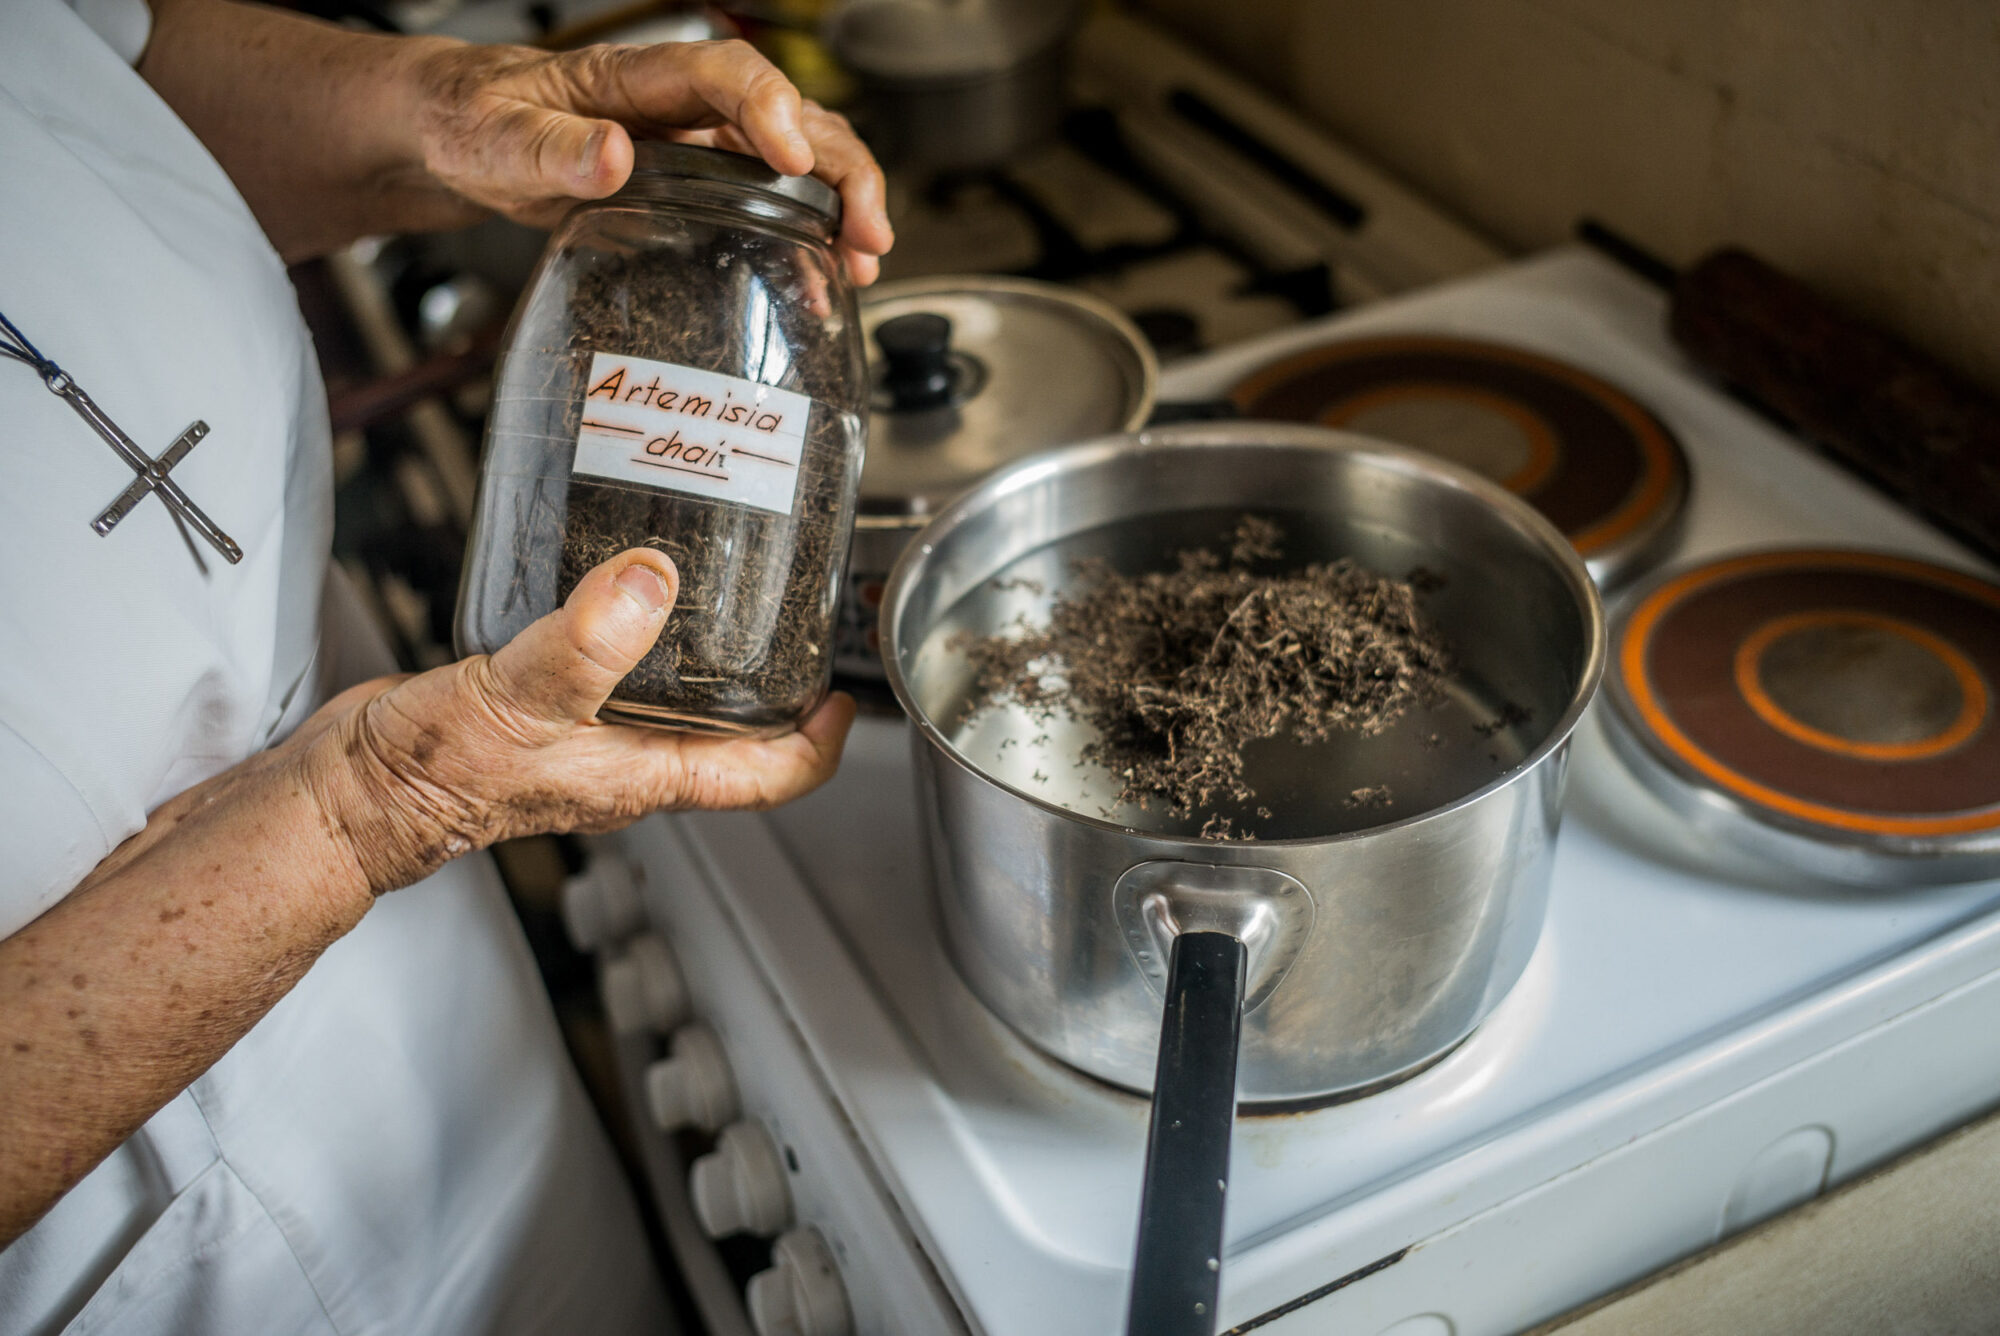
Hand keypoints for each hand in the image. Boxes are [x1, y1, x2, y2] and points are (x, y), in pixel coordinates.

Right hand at [300, 551, 855, 892]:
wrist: (344, 795)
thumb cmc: (427, 782)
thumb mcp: (521, 702)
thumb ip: (589, 644)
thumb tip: (653, 580)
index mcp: (645, 774)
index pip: (768, 776)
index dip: (820, 741)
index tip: (848, 693)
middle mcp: (625, 758)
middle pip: (730, 729)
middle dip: (770, 679)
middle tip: (793, 609)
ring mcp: (583, 733)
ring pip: (670, 694)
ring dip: (702, 646)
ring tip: (720, 576)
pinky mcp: (538, 702)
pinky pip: (608, 664)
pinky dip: (628, 623)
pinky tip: (612, 577)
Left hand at [409, 38, 893, 282]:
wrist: (463, 134)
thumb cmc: (476, 122)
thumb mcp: (494, 137)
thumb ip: (548, 148)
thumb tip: (610, 153)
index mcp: (638, 78)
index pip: (724, 73)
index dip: (768, 110)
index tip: (793, 161)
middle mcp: (685, 104)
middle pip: (790, 115)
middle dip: (840, 169)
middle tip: (866, 231)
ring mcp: (700, 143)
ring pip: (799, 156)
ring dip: (842, 204)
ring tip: (864, 260)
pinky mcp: (702, 184)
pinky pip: (773, 199)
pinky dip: (811, 234)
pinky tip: (827, 277)